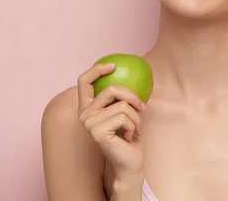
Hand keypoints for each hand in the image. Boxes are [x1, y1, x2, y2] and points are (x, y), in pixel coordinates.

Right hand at [77, 62, 146, 179]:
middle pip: (110, 89)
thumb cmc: (130, 135)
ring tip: (135, 129)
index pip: (84, 81)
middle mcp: (84, 114)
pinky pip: (124, 117)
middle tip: (143, 108)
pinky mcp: (97, 131)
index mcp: (88, 107)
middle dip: (132, 97)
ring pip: (122, 105)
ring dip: (136, 117)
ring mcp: (88, 123)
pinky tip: (130, 137)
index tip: (114, 65)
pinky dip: (134, 125)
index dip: (96, 69)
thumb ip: (122, 96)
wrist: (131, 161)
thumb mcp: (127, 110)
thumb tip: (131, 71)